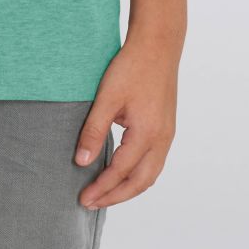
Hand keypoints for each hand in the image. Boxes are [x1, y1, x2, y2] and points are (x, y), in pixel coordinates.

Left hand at [74, 37, 179, 208]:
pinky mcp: (167, 129)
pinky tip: (123, 173)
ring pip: (150, 175)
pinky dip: (138, 175)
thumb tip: (81, 162)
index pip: (120, 172)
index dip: (101, 188)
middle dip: (115, 196)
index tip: (83, 198)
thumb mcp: (107, 98)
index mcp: (147, 134)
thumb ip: (93, 130)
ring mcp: (167, 135)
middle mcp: (162, 140)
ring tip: (105, 194)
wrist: (158, 46)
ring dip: (128, 188)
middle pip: (140, 183)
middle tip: (91, 203)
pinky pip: (154, 163)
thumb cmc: (131, 67)